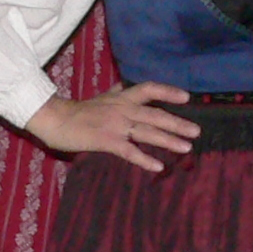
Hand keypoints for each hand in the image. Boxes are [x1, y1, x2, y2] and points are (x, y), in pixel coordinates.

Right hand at [23, 82, 201, 172]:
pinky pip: (130, 151)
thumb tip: (125, 85)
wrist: (55, 120)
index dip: (169, 92)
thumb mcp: (101, 97)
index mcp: (122, 97)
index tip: (187, 97)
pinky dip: (145, 159)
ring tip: (187, 148)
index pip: (150, 89)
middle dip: (178, 123)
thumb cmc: (78, 111)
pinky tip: (158, 167)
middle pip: (156, 114)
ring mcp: (115, 125)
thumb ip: (117, 93)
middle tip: (197, 131)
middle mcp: (122, 109)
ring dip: (169, 140)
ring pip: (147, 132)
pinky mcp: (106, 141)